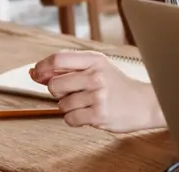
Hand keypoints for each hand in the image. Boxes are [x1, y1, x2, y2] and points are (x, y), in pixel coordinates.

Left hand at [29, 50, 162, 132]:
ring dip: (69, 107)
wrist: (144, 103)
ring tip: (87, 103)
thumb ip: (68, 69)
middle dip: (57, 92)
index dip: (42, 67)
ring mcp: (98, 95)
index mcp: (95, 60)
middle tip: (73, 92)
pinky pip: (70, 119)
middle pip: (54, 85)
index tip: (37, 74)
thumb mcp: (98, 69)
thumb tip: (34, 73)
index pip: (58, 59)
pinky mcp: (98, 114)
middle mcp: (96, 76)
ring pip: (62, 105)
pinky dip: (75, 119)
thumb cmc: (117, 86)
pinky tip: (89, 113)